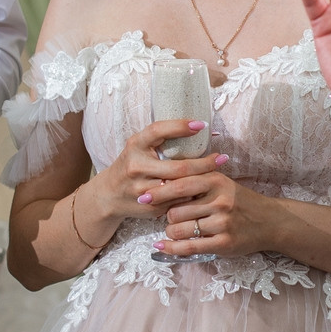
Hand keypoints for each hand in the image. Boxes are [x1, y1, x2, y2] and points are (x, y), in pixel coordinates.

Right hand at [85, 119, 221, 222]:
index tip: (201, 124)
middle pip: (178, 167)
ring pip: (180, 187)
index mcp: (134, 146)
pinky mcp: (151, 207)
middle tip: (222, 158)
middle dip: (204, 163)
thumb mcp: (138, 148)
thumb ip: (161, 140)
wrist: (108, 196)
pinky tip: (206, 191)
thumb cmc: (131, 165)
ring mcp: (143, 190)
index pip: (157, 131)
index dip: (179, 126)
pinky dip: (193, 196)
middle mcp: (136, 167)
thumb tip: (199, 128)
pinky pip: (178, 201)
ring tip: (219, 174)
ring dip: (202, 182)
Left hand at [150, 164, 265, 258]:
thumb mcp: (221, 182)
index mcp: (216, 181)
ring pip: (179, 230)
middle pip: (174, 211)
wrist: (269, 221)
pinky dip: (172, 248)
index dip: (158, 192)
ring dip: (171, 232)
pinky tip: (162, 247)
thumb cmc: (239, 201)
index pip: (179, 185)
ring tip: (176, 230)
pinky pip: (189, 247)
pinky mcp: (223, 243)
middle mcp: (220, 201)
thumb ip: (196, 179)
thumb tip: (162, 180)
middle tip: (171, 217)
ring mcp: (222, 223)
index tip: (143, 197)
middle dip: (167, 216)